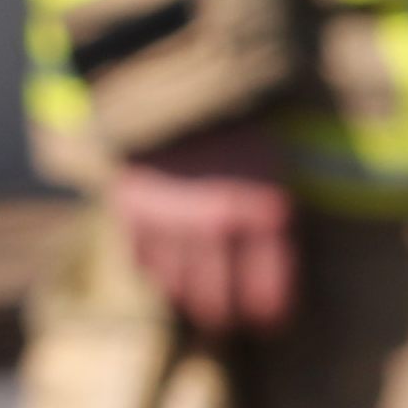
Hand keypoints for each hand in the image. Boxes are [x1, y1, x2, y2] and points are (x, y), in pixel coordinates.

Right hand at [108, 120, 295, 336]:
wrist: (176, 85)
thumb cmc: (239, 132)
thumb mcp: (274, 171)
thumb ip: (276, 226)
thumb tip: (275, 283)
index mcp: (262, 209)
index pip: (268, 292)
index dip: (272, 316)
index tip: (273, 322)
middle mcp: (214, 222)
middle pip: (219, 303)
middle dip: (231, 318)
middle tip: (236, 320)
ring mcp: (169, 221)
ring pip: (179, 292)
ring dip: (192, 302)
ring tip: (203, 304)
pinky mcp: (131, 214)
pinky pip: (144, 267)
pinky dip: (159, 273)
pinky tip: (172, 268)